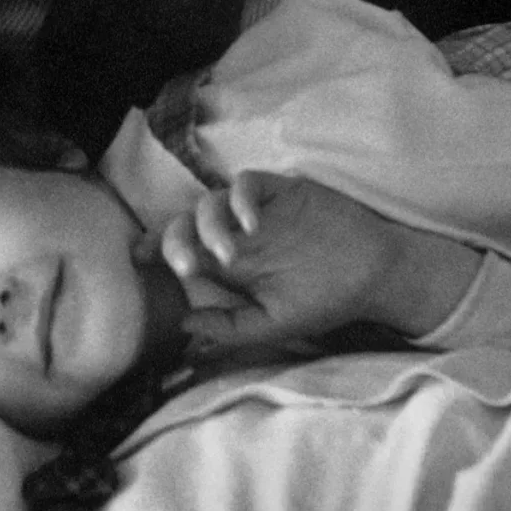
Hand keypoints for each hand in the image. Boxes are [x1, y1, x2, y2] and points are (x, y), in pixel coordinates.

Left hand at [161, 172, 478, 361]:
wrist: (375, 275)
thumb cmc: (324, 301)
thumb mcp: (274, 325)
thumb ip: (230, 327)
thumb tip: (183, 322)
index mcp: (228, 265)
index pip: (180, 249)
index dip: (154, 247)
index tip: (136, 258)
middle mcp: (235, 234)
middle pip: (186, 223)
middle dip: (175, 240)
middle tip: (184, 268)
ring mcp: (256, 211)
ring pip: (211, 201)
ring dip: (208, 225)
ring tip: (227, 254)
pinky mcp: (280, 191)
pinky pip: (247, 183)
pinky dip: (241, 198)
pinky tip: (250, 223)